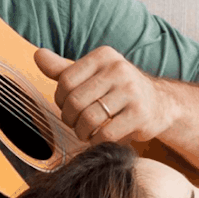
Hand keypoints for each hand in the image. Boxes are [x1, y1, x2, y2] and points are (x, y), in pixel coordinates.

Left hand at [35, 46, 181, 144]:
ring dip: (82, 132)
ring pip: (89, 119)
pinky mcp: (140, 115)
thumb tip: (38, 55)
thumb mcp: (92, 75)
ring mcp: (132, 91)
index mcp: (104, 56)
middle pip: (75, 101)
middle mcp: (119, 69)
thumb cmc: (117, 89)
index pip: (65, 80)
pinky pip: (106, 134)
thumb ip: (63, 69)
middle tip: (75, 123)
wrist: (160, 103)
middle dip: (69, 118)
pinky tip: (100, 138)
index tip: (67, 107)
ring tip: (86, 132)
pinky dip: (97, 142)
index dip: (60, 99)